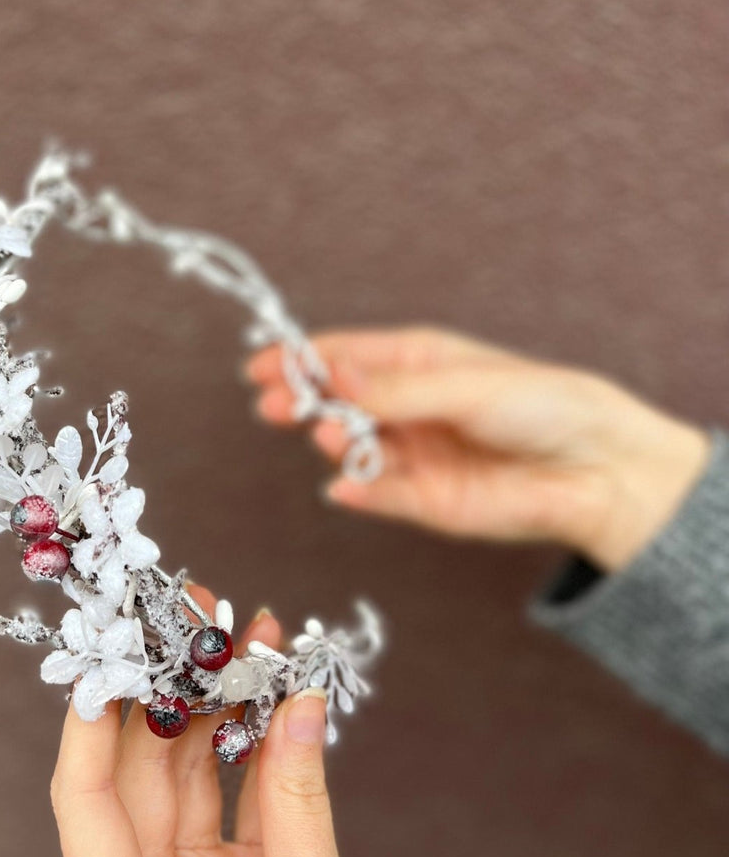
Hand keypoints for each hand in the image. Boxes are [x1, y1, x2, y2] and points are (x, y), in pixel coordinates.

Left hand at [49, 586, 433, 856]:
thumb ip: (300, 801)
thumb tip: (298, 698)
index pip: (85, 803)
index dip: (92, 717)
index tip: (114, 644)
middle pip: (136, 775)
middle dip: (165, 689)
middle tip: (197, 614)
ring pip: (186, 777)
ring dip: (212, 707)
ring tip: (243, 634)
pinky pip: (234, 800)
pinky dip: (253, 747)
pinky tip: (271, 691)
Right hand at [248, 326, 710, 571]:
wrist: (595, 470)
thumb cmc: (542, 406)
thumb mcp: (464, 385)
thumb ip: (397, 389)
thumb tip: (334, 376)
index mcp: (420, 362)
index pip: (347, 356)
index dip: (302, 358)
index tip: (261, 365)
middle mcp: (409, 407)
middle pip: (338, 402)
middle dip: (303, 401)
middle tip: (273, 405)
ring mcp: (414, 454)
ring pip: (353, 447)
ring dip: (333, 441)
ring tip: (328, 434)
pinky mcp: (425, 501)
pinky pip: (377, 494)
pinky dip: (356, 489)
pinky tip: (343, 484)